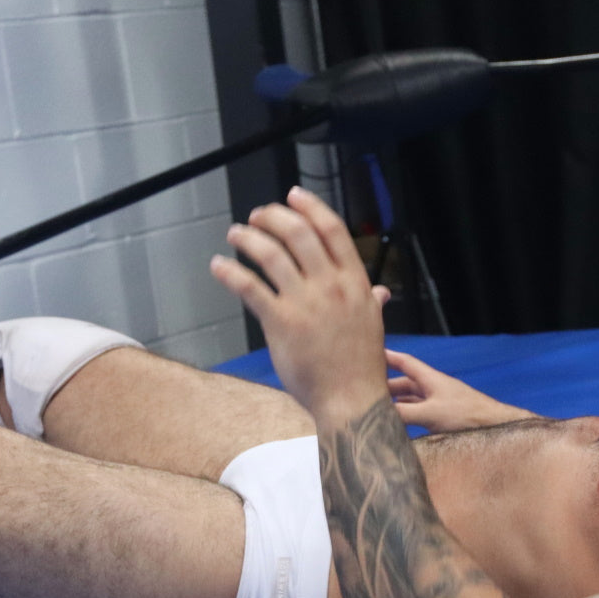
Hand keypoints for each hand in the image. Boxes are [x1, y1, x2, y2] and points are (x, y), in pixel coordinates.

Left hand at [210, 188, 389, 424]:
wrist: (350, 401)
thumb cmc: (360, 368)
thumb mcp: (373, 326)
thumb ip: (371, 302)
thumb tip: (379, 292)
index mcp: (355, 282)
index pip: (331, 229)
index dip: (310, 207)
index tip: (293, 196)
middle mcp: (331, 286)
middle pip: (298, 232)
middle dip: (272, 217)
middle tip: (256, 217)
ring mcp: (305, 303)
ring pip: (271, 253)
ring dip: (247, 238)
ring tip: (235, 236)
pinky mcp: (282, 322)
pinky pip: (250, 286)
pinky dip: (230, 271)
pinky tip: (219, 266)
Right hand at [385, 348, 538, 430]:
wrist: (493, 427)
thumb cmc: (467, 415)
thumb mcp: (430, 413)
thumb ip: (404, 413)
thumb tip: (378, 415)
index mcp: (431, 379)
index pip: (405, 363)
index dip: (388, 357)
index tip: (371, 352)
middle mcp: (433, 388)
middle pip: (404, 383)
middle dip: (386, 385)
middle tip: (366, 389)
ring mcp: (438, 403)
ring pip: (410, 399)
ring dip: (395, 402)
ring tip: (376, 407)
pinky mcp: (443, 417)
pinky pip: (419, 413)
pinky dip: (406, 416)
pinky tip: (399, 423)